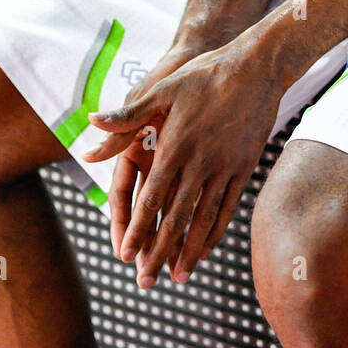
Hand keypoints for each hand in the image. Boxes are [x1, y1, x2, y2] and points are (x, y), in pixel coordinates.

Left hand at [82, 40, 281, 286]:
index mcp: (174, 146)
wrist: (256, 66)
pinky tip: (206, 249)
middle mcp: (199, 162)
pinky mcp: (245, 167)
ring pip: (204, 218)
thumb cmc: (205, 74)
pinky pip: (228, 207)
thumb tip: (91, 123)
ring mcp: (225, 167)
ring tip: (178, 277)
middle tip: (146, 282)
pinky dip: (216, 232)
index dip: (138, 229)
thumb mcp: (164, 89)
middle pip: (176, 217)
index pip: (151, 198)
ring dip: (189, 250)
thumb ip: (128, 115)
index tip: (126, 255)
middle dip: (159, 251)